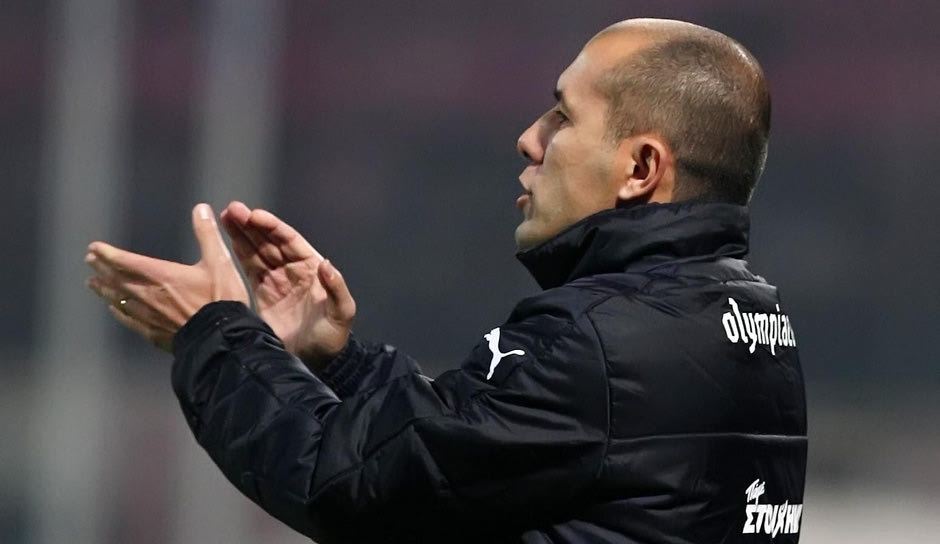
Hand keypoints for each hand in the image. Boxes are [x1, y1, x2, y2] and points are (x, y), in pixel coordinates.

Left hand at [85, 203, 249, 351]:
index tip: (94, 247)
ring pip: (119, 300)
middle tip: (89, 260)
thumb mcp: (220, 262)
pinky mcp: (153, 333)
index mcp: (161, 275)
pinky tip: (114, 310)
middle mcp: (148, 294)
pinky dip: (119, 312)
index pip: (126, 262)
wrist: (221, 338)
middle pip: (117, 279)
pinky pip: (129, 320)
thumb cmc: (221, 299)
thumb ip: (207, 234)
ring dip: (104, 289)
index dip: (108, 254)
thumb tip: (200, 208)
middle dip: (102, 268)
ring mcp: (148, 316)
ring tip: (92, 283)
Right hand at [219, 201, 355, 367]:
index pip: (289, 240)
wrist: (316, 360)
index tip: (254, 215)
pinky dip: (237, 253)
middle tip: (231, 209)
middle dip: (251, 224)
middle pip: (269, 240)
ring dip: (241, 233)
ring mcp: (276, 279)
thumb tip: (326, 265)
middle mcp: (293, 269)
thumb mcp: (341, 313)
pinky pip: (248, 268)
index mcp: (311, 267)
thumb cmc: (332, 336)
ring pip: (256, 250)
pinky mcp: (262, 293)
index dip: (272, 227)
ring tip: (224, 216)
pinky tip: (225, 239)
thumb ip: (337, 289)